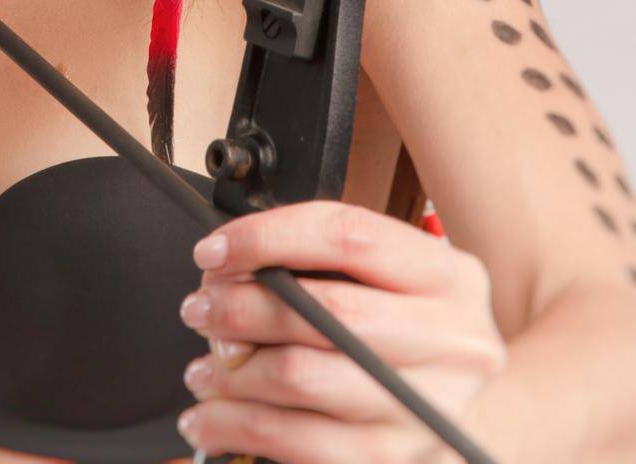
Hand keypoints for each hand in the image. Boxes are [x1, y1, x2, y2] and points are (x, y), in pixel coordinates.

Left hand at [176, 201, 504, 463]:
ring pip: (304, 380)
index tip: (214, 251)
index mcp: (447, 276)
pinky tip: (211, 420)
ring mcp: (430, 408)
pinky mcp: (401, 462)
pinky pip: (303, 445)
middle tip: (199, 309)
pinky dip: (241, 429)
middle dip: (242, 308)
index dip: (268, 237)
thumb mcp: (395, 279)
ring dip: (233, 374)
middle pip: (324, 312)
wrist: (478, 413)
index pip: (347, 235)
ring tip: (202, 368)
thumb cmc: (413, 332)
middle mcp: (453, 341)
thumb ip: (324, 262)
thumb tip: (226, 270)